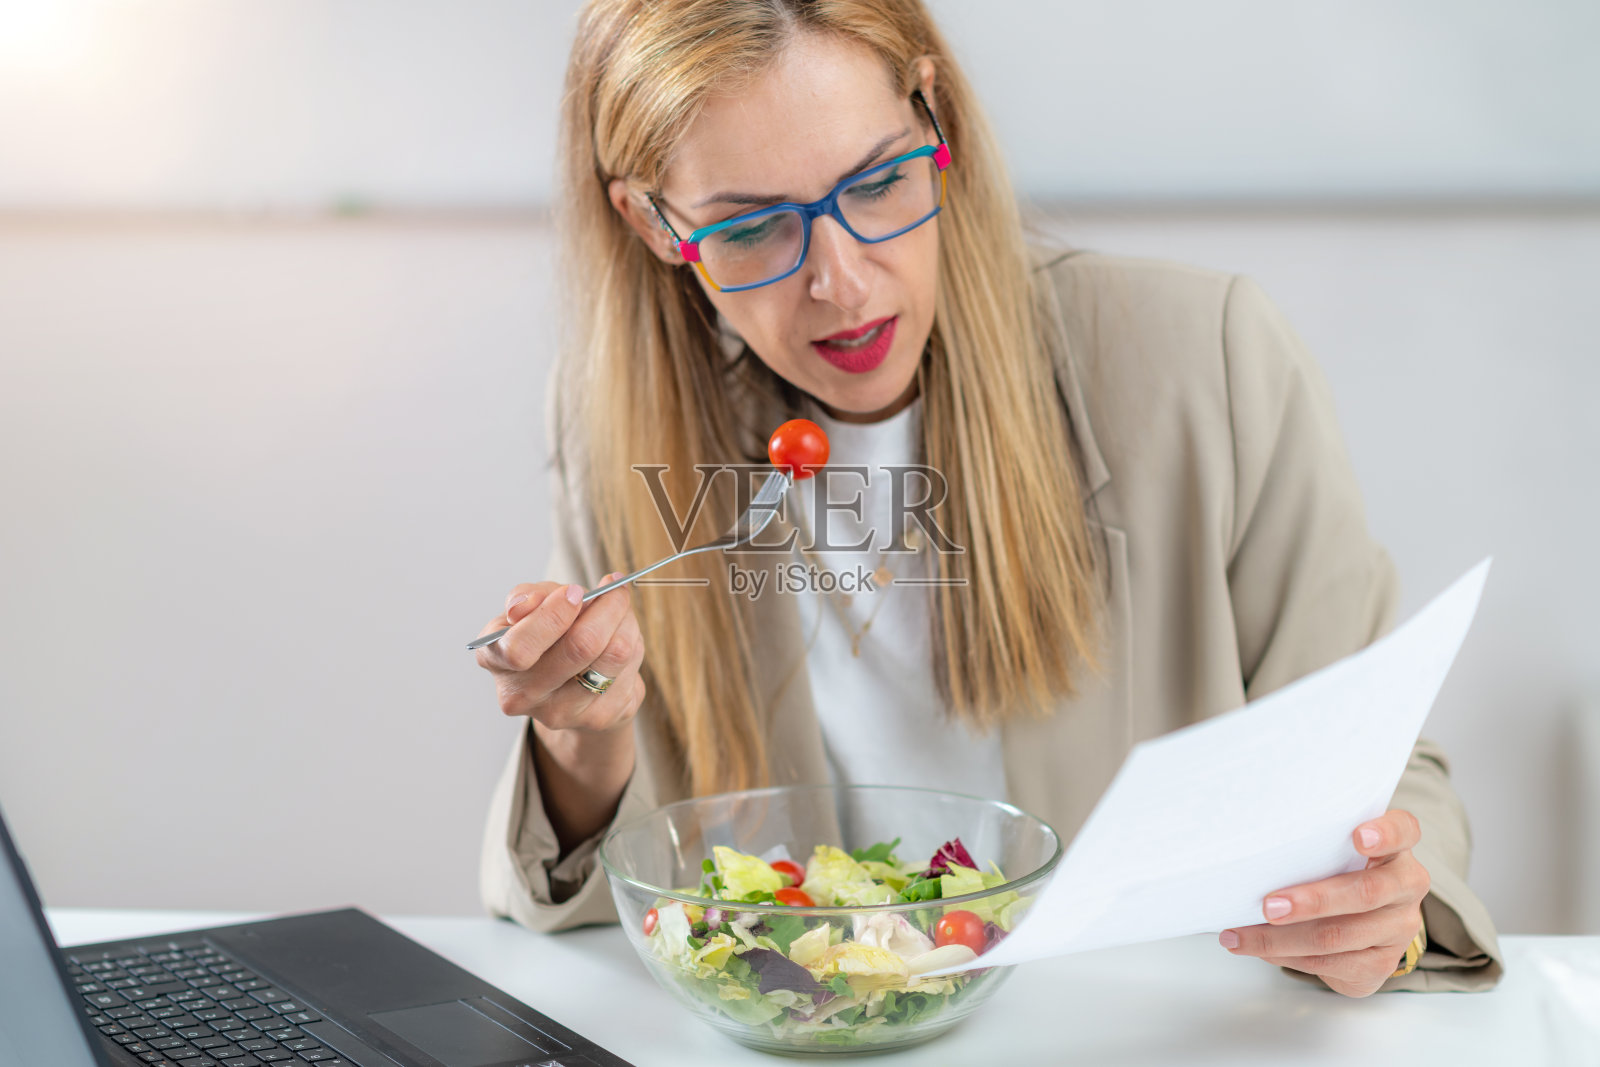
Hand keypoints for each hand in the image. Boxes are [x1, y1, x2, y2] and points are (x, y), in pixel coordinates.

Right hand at [474, 576, 646, 736]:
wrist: (568, 684)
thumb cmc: (545, 635)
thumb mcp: (531, 607)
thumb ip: (528, 597)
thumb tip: (527, 604)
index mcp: (494, 658)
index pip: (521, 647)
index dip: (554, 614)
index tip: (575, 592)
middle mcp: (521, 694)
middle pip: (579, 648)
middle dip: (605, 608)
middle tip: (612, 589)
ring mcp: (560, 712)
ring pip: (614, 654)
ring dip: (625, 620)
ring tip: (620, 607)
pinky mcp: (597, 717)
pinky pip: (629, 667)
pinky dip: (633, 640)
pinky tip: (622, 636)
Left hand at [1219, 810, 1429, 996]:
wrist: (1365, 925)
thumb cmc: (1339, 872)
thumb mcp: (1334, 851)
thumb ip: (1314, 845)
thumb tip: (1251, 857)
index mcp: (1396, 847)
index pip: (1404, 830)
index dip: (1384, 833)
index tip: (1358, 837)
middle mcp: (1406, 885)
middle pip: (1366, 892)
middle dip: (1313, 901)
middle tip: (1269, 906)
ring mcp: (1399, 927)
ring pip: (1338, 936)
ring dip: (1281, 938)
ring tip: (1241, 935)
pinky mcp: (1383, 963)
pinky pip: (1330, 963)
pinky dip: (1287, 957)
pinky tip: (1261, 950)